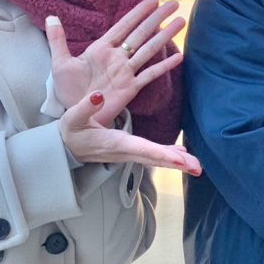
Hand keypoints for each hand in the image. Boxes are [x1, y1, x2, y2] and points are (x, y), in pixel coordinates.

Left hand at [47, 0, 184, 126]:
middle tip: (173, 4)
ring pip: (149, 50)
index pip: (123, 26)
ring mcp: (126, 72)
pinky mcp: (131, 88)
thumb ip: (57, 40)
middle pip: (141, 34)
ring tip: (180, 22)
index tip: (151, 0)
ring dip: (165, 36)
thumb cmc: (68, 89)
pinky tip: (179, 57)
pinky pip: (150, 74)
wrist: (74, 114)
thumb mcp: (60, 63)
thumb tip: (51, 16)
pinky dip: (164, 66)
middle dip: (157, 18)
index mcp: (101, 49)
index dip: (137, 13)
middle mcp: (117, 57)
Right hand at [60, 90, 201, 173]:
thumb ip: (85, 107)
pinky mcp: (130, 151)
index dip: (160, 153)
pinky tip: (183, 155)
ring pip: (157, 159)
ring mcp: (129, 153)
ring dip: (177, 163)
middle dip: (177, 164)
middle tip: (198, 168)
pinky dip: (169, 156)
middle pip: (156, 158)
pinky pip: (153, 155)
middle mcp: (126, 151)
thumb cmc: (70, 131)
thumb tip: (98, 95)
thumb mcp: (72, 118)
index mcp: (115, 143)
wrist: (65, 148)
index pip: (142, 149)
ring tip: (197, 166)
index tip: (178, 159)